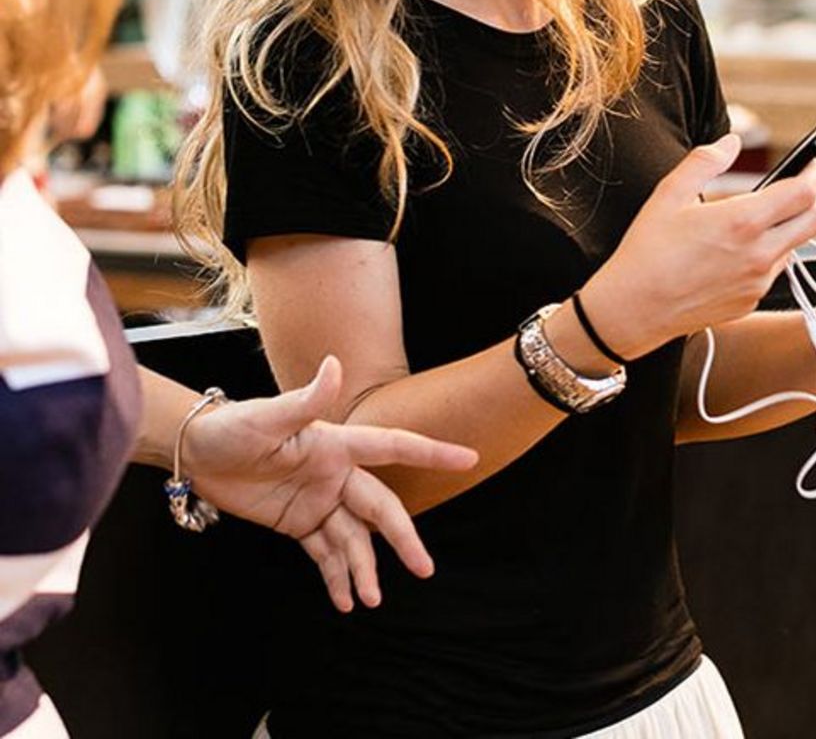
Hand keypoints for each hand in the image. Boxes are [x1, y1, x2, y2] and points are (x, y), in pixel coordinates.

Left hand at [181, 355, 476, 611]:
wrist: (196, 452)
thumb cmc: (232, 426)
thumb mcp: (267, 416)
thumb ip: (306, 398)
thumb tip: (334, 365)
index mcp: (335, 444)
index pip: (392, 447)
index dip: (431, 453)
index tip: (468, 459)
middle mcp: (334, 472)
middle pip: (379, 507)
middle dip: (402, 538)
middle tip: (424, 568)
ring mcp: (318, 499)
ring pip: (354, 537)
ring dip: (365, 567)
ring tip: (371, 600)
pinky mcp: (297, 522)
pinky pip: (325, 552)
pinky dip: (337, 575)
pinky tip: (345, 599)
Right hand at [586, 133, 815, 358]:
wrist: (635, 308)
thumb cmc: (648, 251)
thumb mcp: (669, 194)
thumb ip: (705, 161)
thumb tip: (731, 143)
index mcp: (742, 221)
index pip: (804, 192)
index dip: (813, 173)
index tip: (808, 164)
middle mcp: (759, 254)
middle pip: (815, 221)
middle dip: (813, 199)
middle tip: (794, 189)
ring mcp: (759, 282)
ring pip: (794, 246)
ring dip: (786, 228)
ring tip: (750, 222)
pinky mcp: (751, 301)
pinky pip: (772, 271)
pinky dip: (765, 255)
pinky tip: (732, 252)